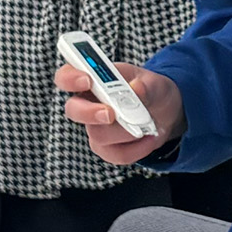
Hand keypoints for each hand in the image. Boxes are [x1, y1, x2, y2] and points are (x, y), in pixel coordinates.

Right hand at [59, 60, 184, 165]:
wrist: (164, 112)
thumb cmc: (151, 91)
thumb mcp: (155, 83)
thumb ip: (147, 85)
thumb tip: (137, 89)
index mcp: (94, 80)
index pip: (67, 76)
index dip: (70, 78)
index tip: (86, 80)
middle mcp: (88, 104)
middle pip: (73, 110)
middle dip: (90, 113)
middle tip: (110, 114)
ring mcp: (95, 127)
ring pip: (99, 134)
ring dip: (127, 131)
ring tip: (147, 125)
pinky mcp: (106, 148)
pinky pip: (116, 154)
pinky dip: (137, 148)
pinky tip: (149, 139)